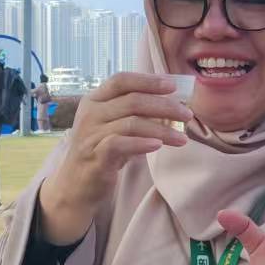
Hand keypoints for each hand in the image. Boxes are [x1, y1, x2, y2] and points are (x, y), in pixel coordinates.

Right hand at [38, 73, 192, 243]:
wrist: (77, 184)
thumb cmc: (102, 151)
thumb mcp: (114, 126)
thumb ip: (135, 112)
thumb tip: (173, 103)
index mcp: (95, 100)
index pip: (121, 80)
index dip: (148, 80)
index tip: (173, 85)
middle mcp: (90, 113)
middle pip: (133, 100)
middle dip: (165, 106)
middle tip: (187, 114)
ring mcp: (90, 134)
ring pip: (132, 123)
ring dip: (162, 129)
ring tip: (182, 138)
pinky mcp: (94, 155)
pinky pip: (121, 144)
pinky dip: (142, 143)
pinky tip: (158, 145)